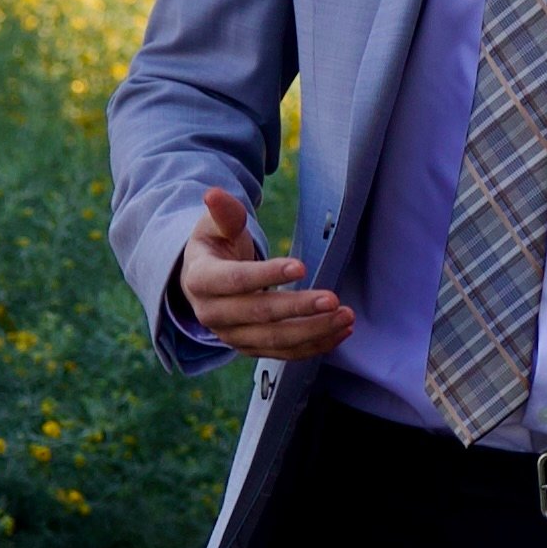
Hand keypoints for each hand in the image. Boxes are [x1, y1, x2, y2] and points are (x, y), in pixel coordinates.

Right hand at [175, 185, 354, 358]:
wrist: (203, 282)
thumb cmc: (214, 247)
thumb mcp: (214, 227)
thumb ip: (223, 213)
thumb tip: (213, 194)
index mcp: (201, 280)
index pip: (235, 281)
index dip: (267, 275)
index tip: (301, 266)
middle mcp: (212, 314)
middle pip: (260, 315)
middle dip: (299, 308)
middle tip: (334, 299)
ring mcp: (231, 336)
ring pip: (275, 340)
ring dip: (314, 331)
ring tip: (345, 316)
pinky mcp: (250, 348)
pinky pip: (285, 353)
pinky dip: (314, 346)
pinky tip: (340, 332)